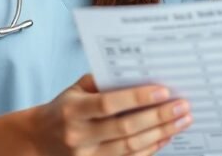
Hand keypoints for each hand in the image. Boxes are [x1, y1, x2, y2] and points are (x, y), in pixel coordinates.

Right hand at [18, 74, 191, 155]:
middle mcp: (80, 135)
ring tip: (181, 121)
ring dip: (161, 134)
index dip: (138, 98)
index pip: (109, 104)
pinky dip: (151, 148)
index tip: (164, 91)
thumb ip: (103, 81)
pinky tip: (166, 136)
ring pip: (131, 147)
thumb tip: (140, 74)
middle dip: (158, 117)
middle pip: (125, 128)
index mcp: (74, 110)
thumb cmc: (64, 108)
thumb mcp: (76, 89)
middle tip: (182, 107)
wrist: (39, 140)